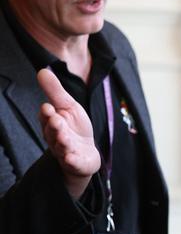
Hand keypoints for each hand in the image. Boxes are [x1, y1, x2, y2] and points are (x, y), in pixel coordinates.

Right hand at [36, 69, 99, 198]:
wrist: (85, 153)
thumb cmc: (74, 128)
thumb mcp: (68, 107)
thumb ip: (55, 91)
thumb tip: (42, 71)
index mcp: (52, 122)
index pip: (47, 116)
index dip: (47, 113)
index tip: (48, 107)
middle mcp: (55, 137)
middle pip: (53, 131)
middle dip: (54, 126)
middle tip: (57, 120)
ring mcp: (65, 151)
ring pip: (61, 147)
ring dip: (62, 142)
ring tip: (64, 138)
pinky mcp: (75, 163)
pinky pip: (72, 163)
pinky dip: (71, 160)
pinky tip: (71, 158)